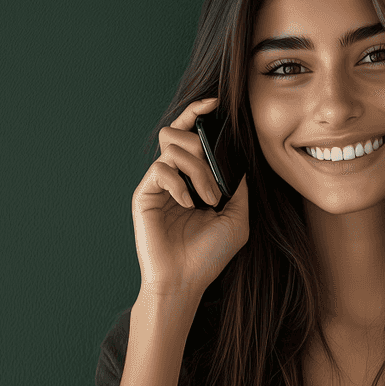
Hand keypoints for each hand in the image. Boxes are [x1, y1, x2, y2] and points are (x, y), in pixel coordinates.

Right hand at [132, 97, 248, 300]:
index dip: (198, 113)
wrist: (185, 282)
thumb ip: (239, 188)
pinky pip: (160, 169)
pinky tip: (187, 204)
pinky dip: (178, 182)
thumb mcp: (237, 219)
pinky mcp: (144, 195)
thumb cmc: (209, 256)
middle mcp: (175, 178)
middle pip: (180, 133)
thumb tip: (241, 160)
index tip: (215, 103)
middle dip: (202, 151)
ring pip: (172, 148)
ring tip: (207, 199)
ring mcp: (158, 185)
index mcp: (194, 179)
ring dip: (196, 169)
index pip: (192, 136)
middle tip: (214, 185)